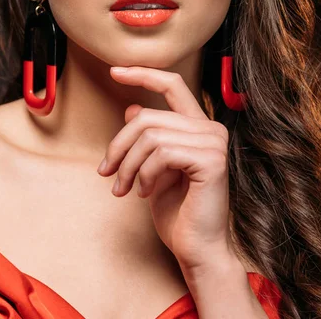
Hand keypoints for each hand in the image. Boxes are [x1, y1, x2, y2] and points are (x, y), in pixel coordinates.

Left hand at [97, 65, 236, 273]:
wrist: (196, 249)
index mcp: (198, 127)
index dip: (143, 74)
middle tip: (106, 172)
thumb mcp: (153, 169)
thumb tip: (132, 109)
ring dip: (127, 165)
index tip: (115, 71)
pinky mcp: (212, 160)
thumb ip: (148, 138)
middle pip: (148, 117)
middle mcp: (210, 129)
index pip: (172, 85)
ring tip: (122, 188)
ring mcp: (214, 142)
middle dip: (119, 145)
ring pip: (150, 135)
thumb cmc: (176, 212)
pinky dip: (144, 174)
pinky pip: (161, 153)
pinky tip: (144, 192)